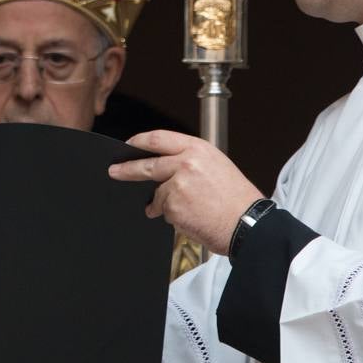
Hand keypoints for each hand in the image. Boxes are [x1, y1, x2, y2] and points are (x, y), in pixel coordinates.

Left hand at [108, 129, 263, 253]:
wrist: (247, 224)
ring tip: (188, 209)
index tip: (128, 146)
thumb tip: (163, 168)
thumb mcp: (216, 166)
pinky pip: (164, 211)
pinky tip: (190, 217)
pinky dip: (172, 217)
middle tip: (115, 171)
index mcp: (198, 149)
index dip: (139, 141)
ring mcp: (178, 184)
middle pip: (147, 164)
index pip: (159, 138)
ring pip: (158, 193)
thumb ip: (189, 162)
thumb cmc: (237, 199)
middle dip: (127, 169)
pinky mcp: (173, 206)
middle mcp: (186, 162)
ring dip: (164, 203)